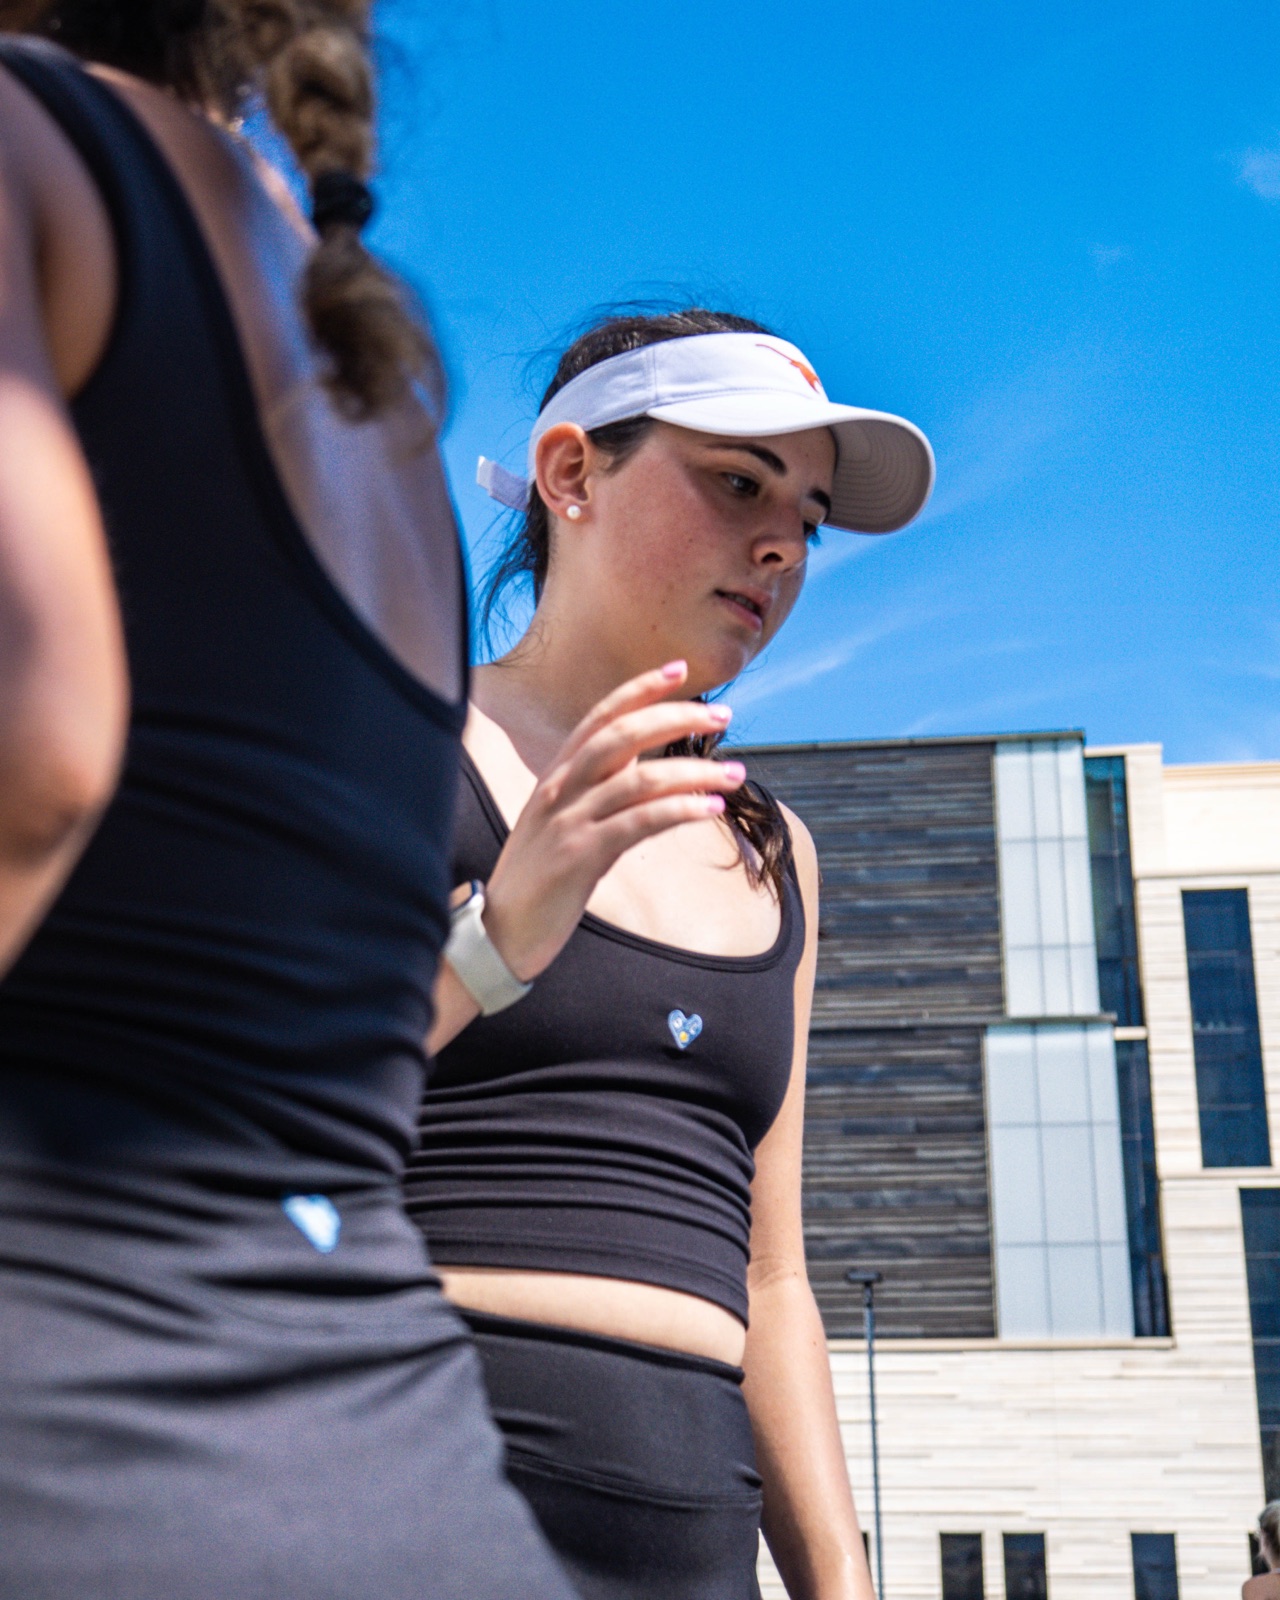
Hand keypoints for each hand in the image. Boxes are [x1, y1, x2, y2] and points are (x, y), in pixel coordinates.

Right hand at [479, 660, 743, 981]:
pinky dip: (680, 810)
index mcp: (556, 776)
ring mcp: (569, 821)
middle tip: (722, 714)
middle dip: (676, 717)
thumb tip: (641, 768)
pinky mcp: (580, 856)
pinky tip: (710, 809)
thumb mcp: (563, 823)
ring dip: (694, 771)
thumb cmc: (539, 880)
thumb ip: (596, 792)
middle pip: (623, 735)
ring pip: (639, 778)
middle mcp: (560, 788)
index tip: (679, 669)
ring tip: (735, 774)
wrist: (500, 932)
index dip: (639, 689)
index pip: (600, 716)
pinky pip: (639, 822)